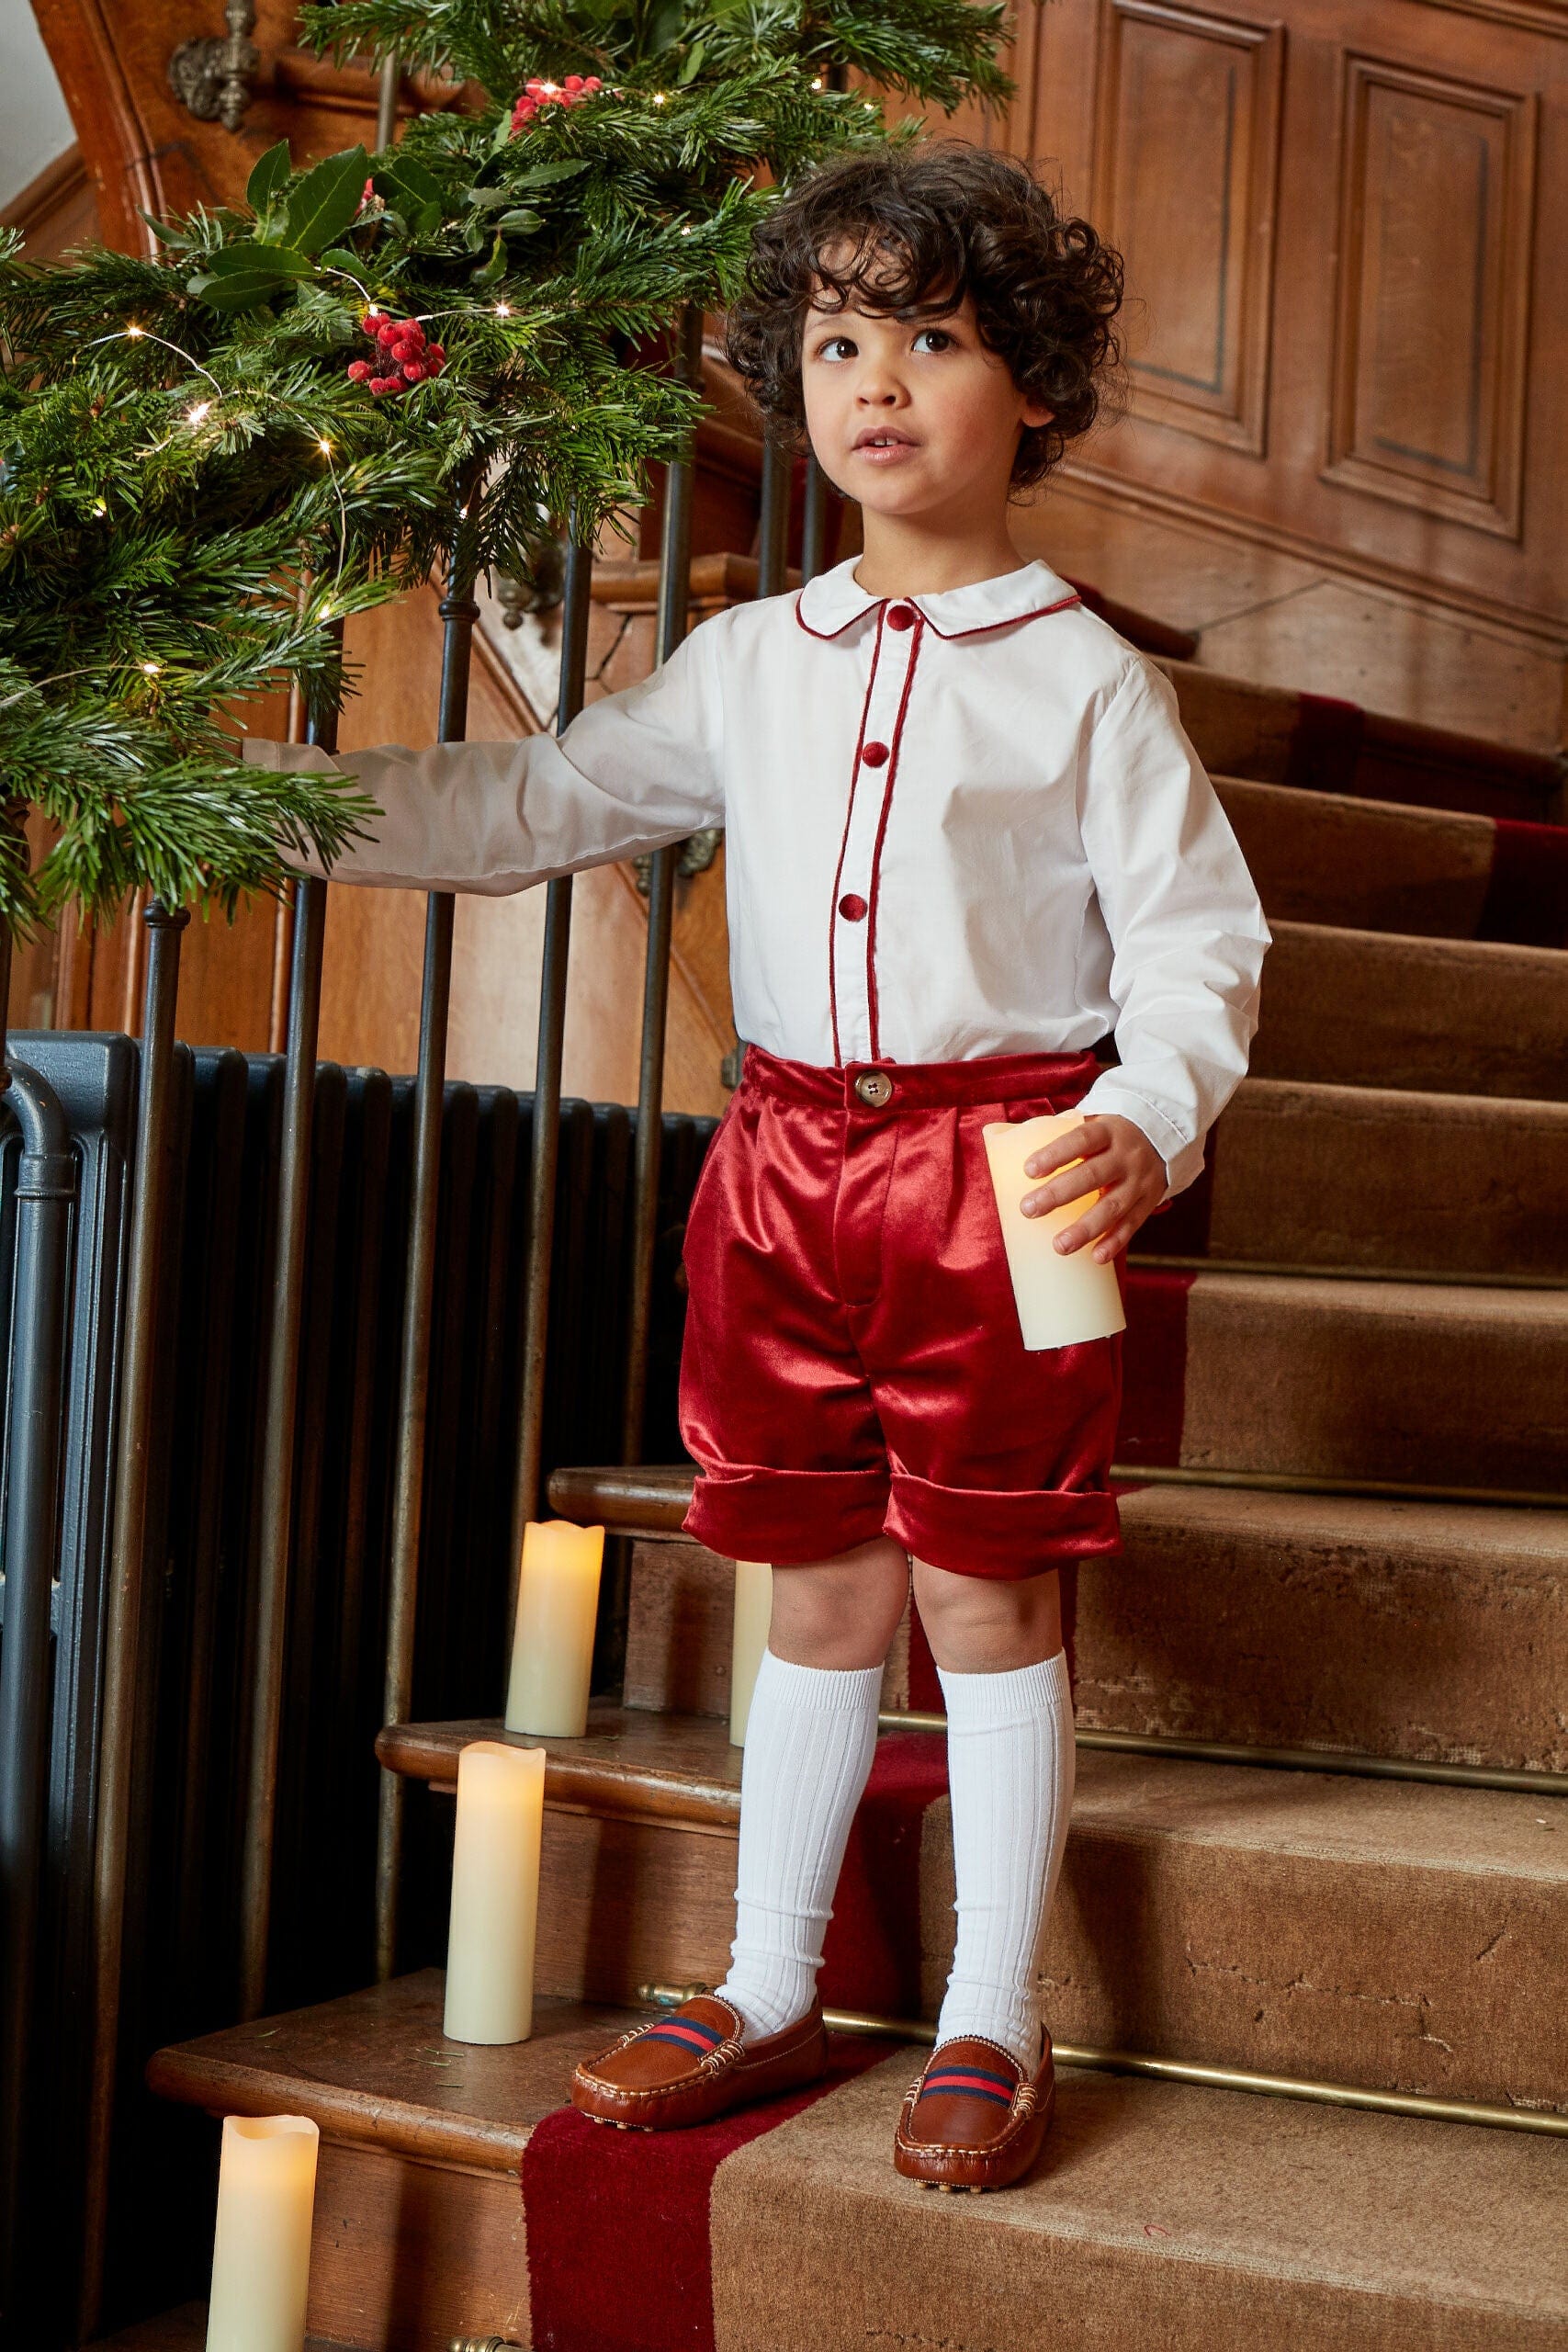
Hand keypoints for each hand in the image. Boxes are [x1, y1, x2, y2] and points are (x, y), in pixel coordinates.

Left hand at [1021, 1114, 1165, 1263]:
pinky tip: (1095, 1257)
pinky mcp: (1148, 1202)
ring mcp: (1139, 1181)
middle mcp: (1126, 1156)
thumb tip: (1005, 1141)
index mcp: (1108, 1131)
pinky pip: (1132, 1225)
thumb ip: (1060, 1134)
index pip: (1081, 1139)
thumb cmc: (1110, 1134)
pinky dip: (1114, 1242)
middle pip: (1092, 1175)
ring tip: (1058, 1246)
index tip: (1028, 1170)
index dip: (1055, 1154)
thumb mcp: (1094, 1123)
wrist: (1164, 1135)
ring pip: (1112, 1206)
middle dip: (1059, 1194)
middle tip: (1028, 1210)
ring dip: (1085, 1229)